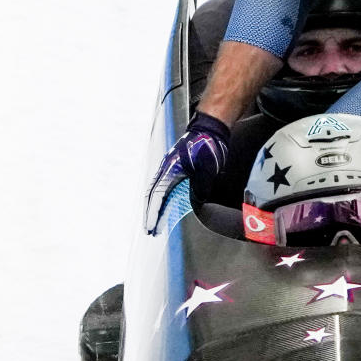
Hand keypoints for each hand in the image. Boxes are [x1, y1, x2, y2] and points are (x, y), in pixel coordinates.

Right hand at [145, 111, 229, 232]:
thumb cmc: (207, 145)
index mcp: (170, 169)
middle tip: (149, 231)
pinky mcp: (177, 169)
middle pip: (153, 196)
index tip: (150, 227)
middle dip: (150, 214)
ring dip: (156, 209)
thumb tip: (196, 203)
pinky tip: (165, 210)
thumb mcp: (206, 169)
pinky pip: (166, 189)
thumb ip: (200, 188)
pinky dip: (163, 201)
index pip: (157, 196)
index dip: (153, 214)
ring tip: (156, 225)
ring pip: (158, 193)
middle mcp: (167, 169)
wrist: (210, 129)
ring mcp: (171, 169)